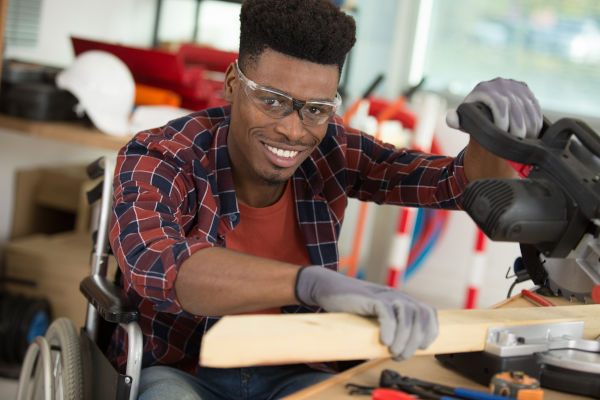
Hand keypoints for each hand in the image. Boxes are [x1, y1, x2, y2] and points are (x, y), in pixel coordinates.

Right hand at [295, 266, 437, 359]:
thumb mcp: (376, 317)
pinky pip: (386, 313)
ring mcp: (384, 295)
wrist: (329, 289)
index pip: (428, 313)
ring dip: (404, 338)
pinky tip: (384, 341)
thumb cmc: (351, 307)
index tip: (421, 348)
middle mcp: (397, 296)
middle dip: (414, 341)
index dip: (430, 332)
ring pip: (407, 316)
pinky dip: (389, 329)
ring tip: (393, 352)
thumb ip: (389, 328)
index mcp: (401, 301)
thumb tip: (401, 352)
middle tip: (401, 355)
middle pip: (420, 317)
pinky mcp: (371, 298)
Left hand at [446, 78, 542, 138]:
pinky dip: (536, 119)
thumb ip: (455, 119)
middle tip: (517, 140)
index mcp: (484, 89)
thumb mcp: (463, 117)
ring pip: (527, 105)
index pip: (499, 103)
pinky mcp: (525, 90)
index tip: (502, 134)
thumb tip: (451, 118)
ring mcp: (514, 85)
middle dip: (518, 125)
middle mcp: (500, 84)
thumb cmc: (472, 114)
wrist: (485, 102)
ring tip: (526, 139)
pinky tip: (534, 132)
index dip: (503, 120)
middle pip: (515, 105)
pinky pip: (534, 105)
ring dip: (529, 124)